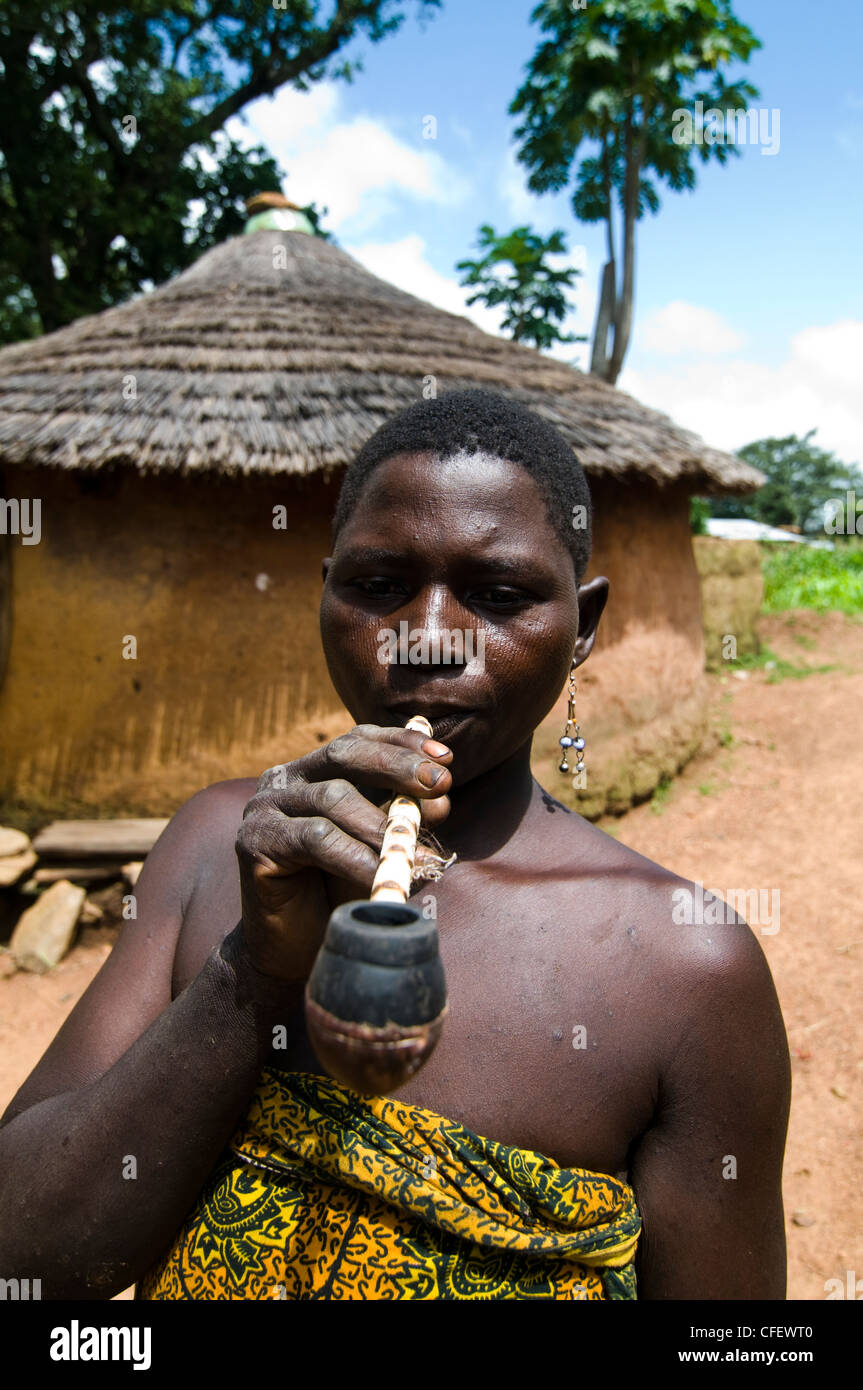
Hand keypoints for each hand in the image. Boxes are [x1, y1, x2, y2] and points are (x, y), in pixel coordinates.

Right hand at [234, 725, 452, 980]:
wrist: (294, 950)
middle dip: (397, 766)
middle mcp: (284, 779)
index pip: (358, 740)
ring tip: (418, 853)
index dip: (402, 742)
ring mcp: (264, 807)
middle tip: (440, 784)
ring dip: (383, 824)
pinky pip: (315, 839)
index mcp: (313, 771)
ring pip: (333, 798)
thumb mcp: (379, 847)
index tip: (447, 757)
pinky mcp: (254, 842)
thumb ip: (403, 818)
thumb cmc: (339, 891)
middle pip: (344, 754)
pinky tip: (381, 876)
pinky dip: (355, 856)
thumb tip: (442, 797)